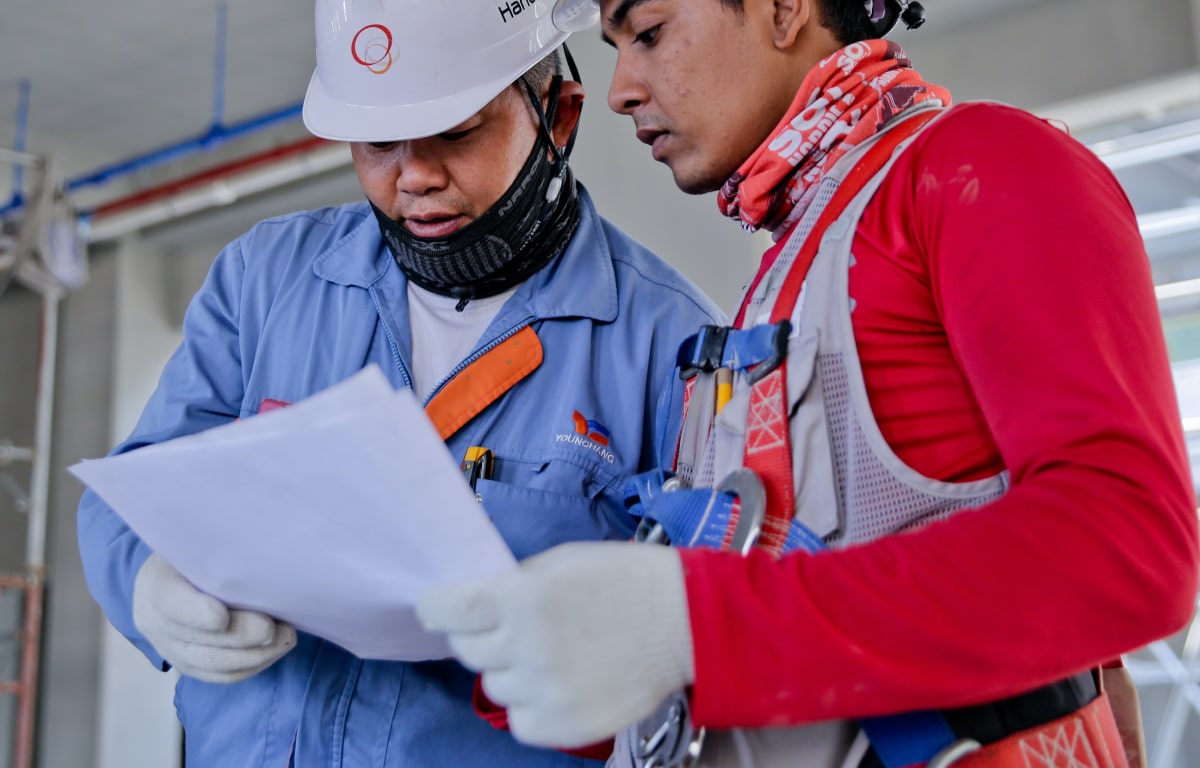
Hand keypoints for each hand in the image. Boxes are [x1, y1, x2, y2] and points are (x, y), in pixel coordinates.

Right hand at [133, 553, 296, 682]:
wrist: (179, 573)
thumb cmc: (200, 549)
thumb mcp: (203, 540)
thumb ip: (224, 548)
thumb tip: (263, 546)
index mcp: (155, 583)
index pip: (169, 602)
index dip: (194, 613)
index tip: (222, 617)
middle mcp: (154, 620)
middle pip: (197, 640)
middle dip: (241, 637)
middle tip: (275, 628)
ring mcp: (170, 648)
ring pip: (212, 664)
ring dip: (255, 655)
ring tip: (286, 638)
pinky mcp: (189, 665)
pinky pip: (221, 676)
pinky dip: (252, 666)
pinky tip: (275, 650)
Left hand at [417, 541, 693, 747]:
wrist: (686, 622)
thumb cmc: (626, 580)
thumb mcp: (562, 561)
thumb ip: (514, 583)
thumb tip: (475, 602)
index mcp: (523, 597)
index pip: (448, 610)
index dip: (435, 609)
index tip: (434, 609)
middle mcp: (527, 646)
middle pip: (467, 650)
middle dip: (478, 636)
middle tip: (507, 628)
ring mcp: (546, 690)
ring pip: (494, 686)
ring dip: (508, 670)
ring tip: (547, 655)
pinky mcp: (565, 725)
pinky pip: (520, 721)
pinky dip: (530, 705)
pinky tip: (557, 683)